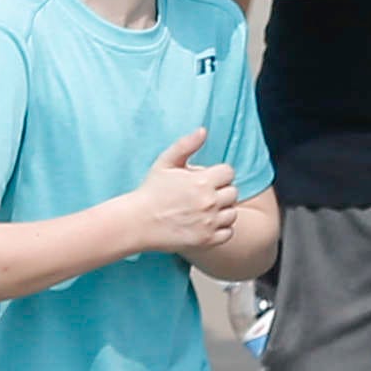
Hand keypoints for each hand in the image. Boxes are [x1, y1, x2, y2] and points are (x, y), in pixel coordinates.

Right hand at [123, 129, 240, 255]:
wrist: (137, 222)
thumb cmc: (150, 192)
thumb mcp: (165, 162)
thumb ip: (186, 144)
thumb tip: (203, 130)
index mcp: (202, 181)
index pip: (229, 172)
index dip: (218, 174)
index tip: (205, 180)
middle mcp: (209, 202)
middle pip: (233, 192)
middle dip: (220, 191)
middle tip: (203, 195)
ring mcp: (209, 222)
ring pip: (233, 213)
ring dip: (222, 210)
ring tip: (203, 210)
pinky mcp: (207, 239)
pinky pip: (228, 232)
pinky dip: (221, 229)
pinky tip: (205, 223)